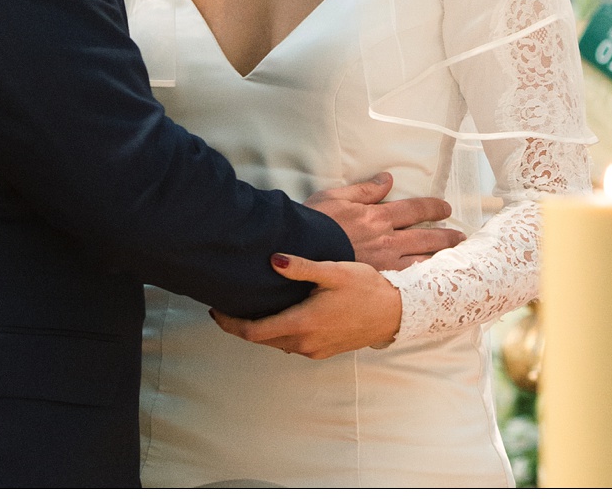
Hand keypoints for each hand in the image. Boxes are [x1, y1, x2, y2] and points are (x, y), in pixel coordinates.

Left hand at [212, 256, 401, 358]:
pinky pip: (291, 344)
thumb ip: (301, 267)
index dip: (230, 322)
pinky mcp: (323, 351)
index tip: (216, 308)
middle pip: (261, 339)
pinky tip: (279, 313)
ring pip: (276, 342)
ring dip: (261, 328)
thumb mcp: (333, 271)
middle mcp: (304, 343)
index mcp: (302, 324)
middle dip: (241, 324)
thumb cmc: (365, 288)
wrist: (394, 313)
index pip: (253, 331)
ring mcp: (313, 350)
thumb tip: (272, 259)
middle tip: (228, 302)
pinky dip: (278, 331)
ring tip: (250, 305)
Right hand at [306, 172, 463, 270]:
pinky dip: (423, 282)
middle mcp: (387, 241)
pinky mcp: (376, 286)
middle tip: (460, 236)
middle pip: (426, 237)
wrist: (298, 254)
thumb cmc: (313, 224)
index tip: (445, 208)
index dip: (433, 208)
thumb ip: (364, 190)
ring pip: (421, 263)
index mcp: (378, 216)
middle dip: (446, 236)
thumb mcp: (335, 197)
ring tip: (454, 260)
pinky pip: (407, 284)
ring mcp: (384, 266)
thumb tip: (387, 179)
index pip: (415, 209)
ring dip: (440, 260)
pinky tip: (432, 284)